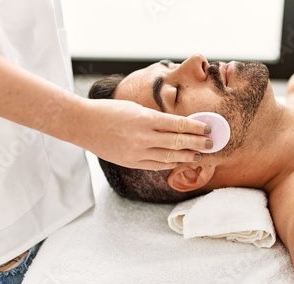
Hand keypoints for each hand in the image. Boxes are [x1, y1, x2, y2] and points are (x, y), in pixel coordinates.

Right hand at [75, 98, 211, 169]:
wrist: (83, 125)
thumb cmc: (109, 111)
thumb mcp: (134, 108)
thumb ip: (155, 118)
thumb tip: (177, 126)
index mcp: (145, 119)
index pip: (178, 124)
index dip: (195, 127)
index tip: (207, 127)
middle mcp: (143, 137)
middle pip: (177, 142)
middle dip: (197, 142)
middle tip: (210, 143)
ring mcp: (136, 152)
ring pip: (168, 157)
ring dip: (186, 156)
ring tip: (199, 155)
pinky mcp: (131, 162)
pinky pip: (155, 165)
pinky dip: (169, 164)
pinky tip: (179, 161)